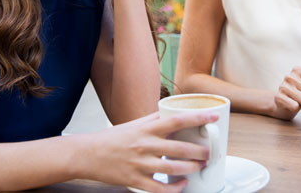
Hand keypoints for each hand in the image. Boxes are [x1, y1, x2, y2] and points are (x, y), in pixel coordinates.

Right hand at [82, 111, 215, 192]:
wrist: (88, 154)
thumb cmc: (112, 139)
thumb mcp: (134, 124)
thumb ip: (153, 120)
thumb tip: (173, 114)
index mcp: (146, 129)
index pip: (177, 120)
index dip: (197, 119)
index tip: (212, 118)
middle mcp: (145, 145)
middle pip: (179, 148)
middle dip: (199, 151)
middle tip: (208, 152)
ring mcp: (141, 164)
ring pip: (173, 169)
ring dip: (191, 168)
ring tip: (199, 166)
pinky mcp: (135, 181)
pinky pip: (160, 189)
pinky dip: (174, 189)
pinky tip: (182, 185)